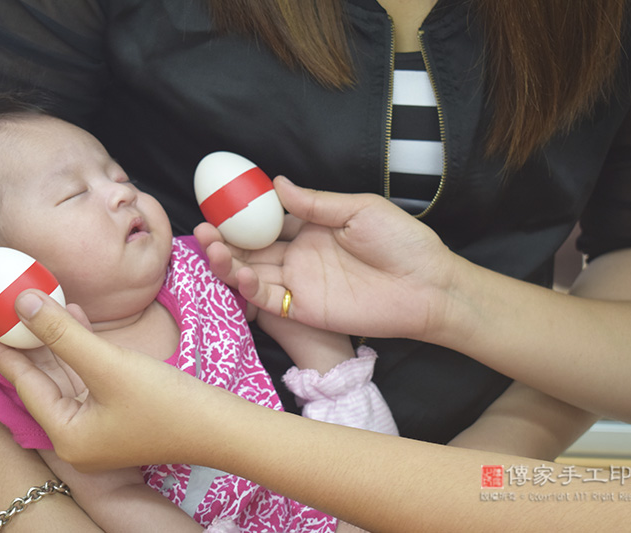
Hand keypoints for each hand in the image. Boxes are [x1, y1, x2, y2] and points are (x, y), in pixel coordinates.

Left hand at [0, 290, 221, 470]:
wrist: (221, 425)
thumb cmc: (165, 403)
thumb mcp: (107, 364)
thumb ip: (62, 334)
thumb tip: (21, 304)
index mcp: (67, 436)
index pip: (25, 385)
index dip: (3, 350)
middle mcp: (78, 437)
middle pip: (43, 381)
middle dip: (27, 342)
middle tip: (3, 311)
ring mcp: (101, 427)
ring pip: (67, 375)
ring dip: (57, 339)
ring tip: (41, 303)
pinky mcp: (121, 413)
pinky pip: (89, 377)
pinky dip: (82, 348)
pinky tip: (77, 318)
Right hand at [195, 177, 456, 341]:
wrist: (428, 285)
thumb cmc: (402, 242)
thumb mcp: (360, 209)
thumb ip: (316, 203)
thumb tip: (277, 183)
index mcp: (313, 228)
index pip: (268, 220)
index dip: (242, 214)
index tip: (218, 202)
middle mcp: (300, 256)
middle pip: (252, 248)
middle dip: (225, 239)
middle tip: (202, 228)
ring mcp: (299, 283)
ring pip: (252, 272)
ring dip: (227, 262)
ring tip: (210, 246)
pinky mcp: (303, 309)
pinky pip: (267, 299)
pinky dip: (247, 288)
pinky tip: (237, 272)